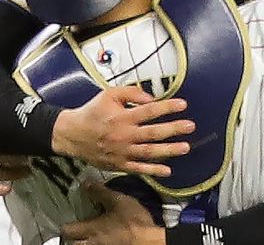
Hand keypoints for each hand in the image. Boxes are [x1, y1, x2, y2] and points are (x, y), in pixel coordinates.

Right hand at [52, 85, 192, 175]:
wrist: (72, 134)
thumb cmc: (92, 112)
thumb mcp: (108, 95)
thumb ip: (130, 93)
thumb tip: (151, 98)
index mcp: (122, 116)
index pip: (149, 111)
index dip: (167, 107)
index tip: (183, 105)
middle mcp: (124, 134)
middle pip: (153, 132)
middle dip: (173, 129)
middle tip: (190, 126)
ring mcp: (122, 151)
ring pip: (149, 152)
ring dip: (169, 150)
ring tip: (185, 147)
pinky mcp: (120, 164)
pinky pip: (139, 168)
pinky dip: (153, 170)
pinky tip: (167, 170)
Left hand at [62, 181, 163, 244]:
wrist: (150, 240)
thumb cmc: (133, 221)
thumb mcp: (117, 200)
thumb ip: (99, 192)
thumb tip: (84, 183)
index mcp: (91, 229)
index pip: (67, 230)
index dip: (65, 224)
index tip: (68, 219)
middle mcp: (93, 243)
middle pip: (71, 244)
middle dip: (72, 238)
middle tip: (76, 229)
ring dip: (84, 242)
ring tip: (89, 234)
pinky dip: (97, 242)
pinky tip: (104, 237)